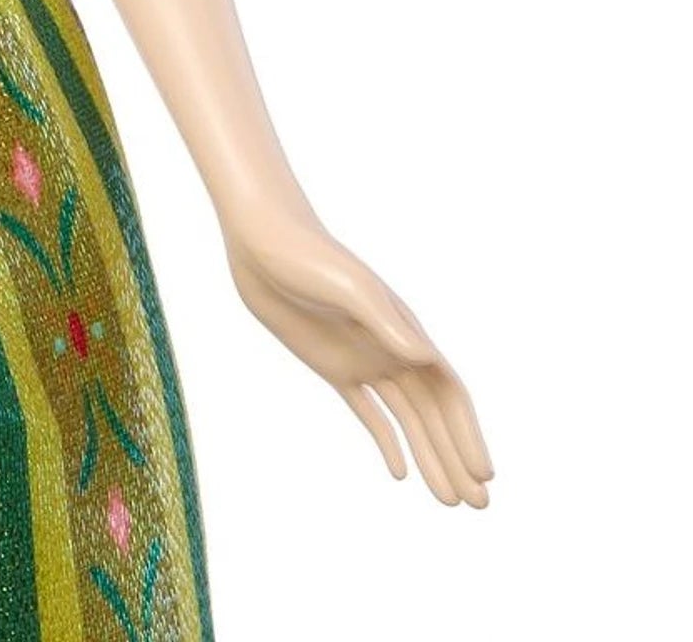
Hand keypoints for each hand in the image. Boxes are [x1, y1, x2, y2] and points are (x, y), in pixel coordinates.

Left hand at [225, 212, 493, 506]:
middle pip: (434, 415)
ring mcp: (363, 358)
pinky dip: (386, 441)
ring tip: (448, 502)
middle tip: (479, 506)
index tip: (484, 473)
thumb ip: (384, 320)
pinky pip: (368, 410)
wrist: (261, 240)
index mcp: (404, 332)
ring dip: (429, 457)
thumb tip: (424, 357)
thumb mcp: (347, 286)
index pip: (448, 393)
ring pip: (407, 419)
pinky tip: (399, 473)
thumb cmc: (306, 255)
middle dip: (457, 458)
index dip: (467, 433)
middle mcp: (392, 348)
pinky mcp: (332, 364)